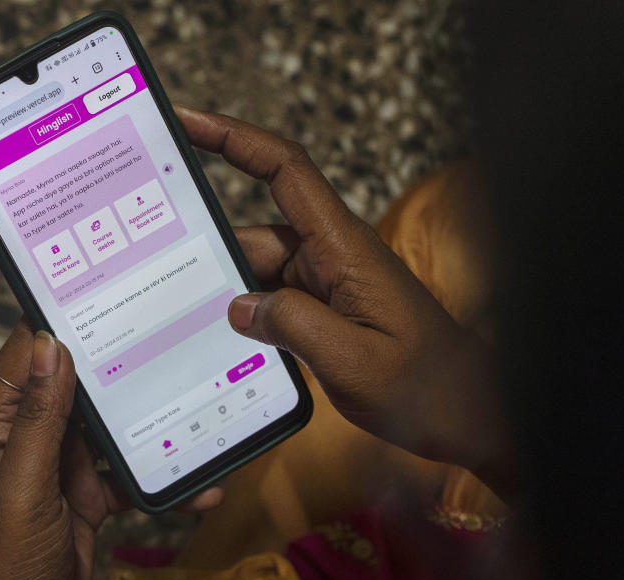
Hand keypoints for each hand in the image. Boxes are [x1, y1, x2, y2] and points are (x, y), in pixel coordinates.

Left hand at [0, 320, 221, 579]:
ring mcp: (63, 466)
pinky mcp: (91, 494)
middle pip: (78, 386)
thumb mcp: (22, 490)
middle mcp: (29, 438)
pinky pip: (131, 473)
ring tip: (194, 409)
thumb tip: (49, 346)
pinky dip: (162, 478)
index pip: (27, 356)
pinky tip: (197, 484)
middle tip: (168, 338)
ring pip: (112, 427)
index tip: (105, 293)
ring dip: (151, 424)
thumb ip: (38, 421)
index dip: (59, 322)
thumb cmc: (3, 570)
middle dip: (121, 367)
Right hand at [177, 108, 515, 495]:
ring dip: (231, 295)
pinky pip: (278, 301)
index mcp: (345, 248)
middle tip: (156, 273)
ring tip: (185, 325)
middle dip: (212, 253)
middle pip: (257, 233)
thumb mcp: (352, 362)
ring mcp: (332, 284)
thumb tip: (237, 307)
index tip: (186, 121)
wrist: (467, 414)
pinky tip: (226, 346)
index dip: (234, 138)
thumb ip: (291, 327)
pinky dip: (252, 317)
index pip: (286, 170)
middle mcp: (334, 256)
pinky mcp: (330, 310)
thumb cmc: (424, 386)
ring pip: (262, 272)